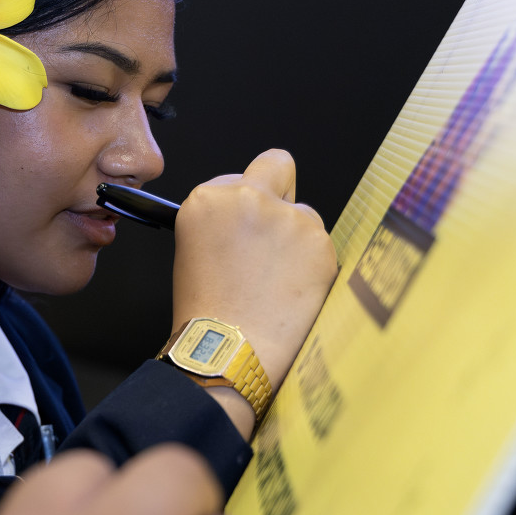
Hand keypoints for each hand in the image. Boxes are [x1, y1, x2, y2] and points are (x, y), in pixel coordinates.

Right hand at [172, 149, 337, 419]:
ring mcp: (287, 217)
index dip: (244, 207)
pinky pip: (321, 245)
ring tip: (275, 283)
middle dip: (280, 188)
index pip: (237, 178)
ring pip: (304, 214)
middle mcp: (247, 197)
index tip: (243, 233)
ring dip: (296, 240)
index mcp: (208, 198)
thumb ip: (224, 220)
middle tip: (276, 230)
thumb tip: (253, 217)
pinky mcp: (319, 242)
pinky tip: (292, 292)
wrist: (229, 350)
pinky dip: (312, 266)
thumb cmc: (206, 311)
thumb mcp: (194, 249)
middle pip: (277, 164)